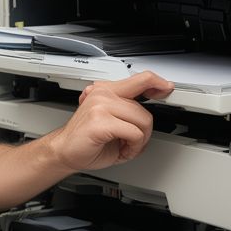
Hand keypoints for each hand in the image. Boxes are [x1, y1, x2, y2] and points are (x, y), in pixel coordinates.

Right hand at [50, 71, 173, 170]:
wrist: (64, 152)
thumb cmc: (88, 140)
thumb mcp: (112, 120)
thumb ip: (129, 111)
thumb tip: (151, 111)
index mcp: (106, 90)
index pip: (139, 79)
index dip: (157, 83)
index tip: (166, 88)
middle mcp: (103, 94)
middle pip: (144, 109)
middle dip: (145, 130)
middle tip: (133, 141)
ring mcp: (100, 105)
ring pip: (142, 120)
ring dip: (139, 140)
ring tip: (125, 146)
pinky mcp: (100, 121)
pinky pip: (134, 133)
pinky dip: (133, 147)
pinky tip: (122, 150)